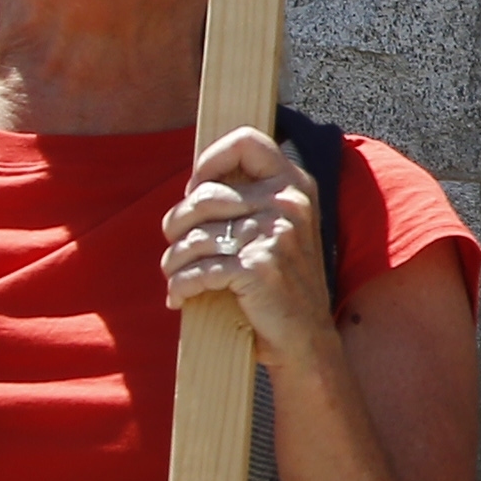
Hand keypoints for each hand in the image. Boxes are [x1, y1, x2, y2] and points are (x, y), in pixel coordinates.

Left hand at [163, 128, 333, 367]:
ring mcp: (273, 236)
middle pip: (204, 196)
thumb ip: (255, 199)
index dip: (211, 160)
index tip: (197, 188)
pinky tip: (179, 296)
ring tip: (175, 274)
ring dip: (173, 261)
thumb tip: (197, 186)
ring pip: (193, 237)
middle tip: (176, 243)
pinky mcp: (256, 269)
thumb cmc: (286, 283)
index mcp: (295, 186)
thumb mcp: (285, 228)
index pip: (247, 141)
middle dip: (177, 223)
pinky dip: (180, 285)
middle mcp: (287, 204)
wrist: (307, 339)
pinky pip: (197, 270)